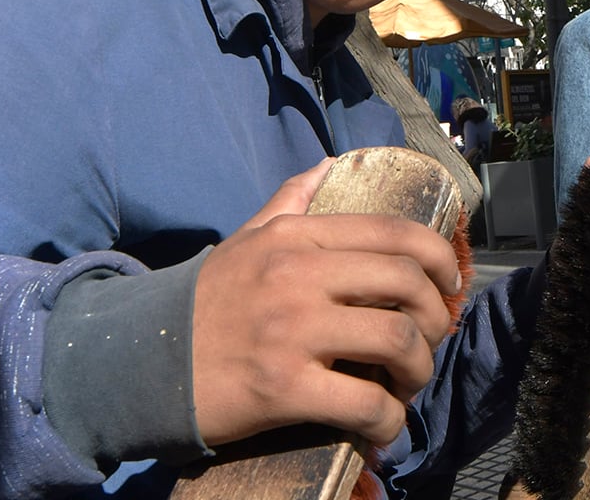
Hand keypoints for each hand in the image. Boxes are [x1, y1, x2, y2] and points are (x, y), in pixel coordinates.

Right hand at [191, 160, 461, 447]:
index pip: (393, 231)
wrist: (139, 362)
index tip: (450, 284)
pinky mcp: (282, 387)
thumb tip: (330, 165)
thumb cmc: (205, 302)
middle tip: (432, 340)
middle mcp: (297, 275)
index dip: (439, 257)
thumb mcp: (246, 239)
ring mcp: (291, 331)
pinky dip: (389, 419)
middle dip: (438, 317)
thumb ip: (290, 201)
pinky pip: (364, 404)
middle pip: (406, 283)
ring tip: (407, 384)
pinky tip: (383, 424)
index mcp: (295, 236)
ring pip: (396, 340)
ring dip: (420, 369)